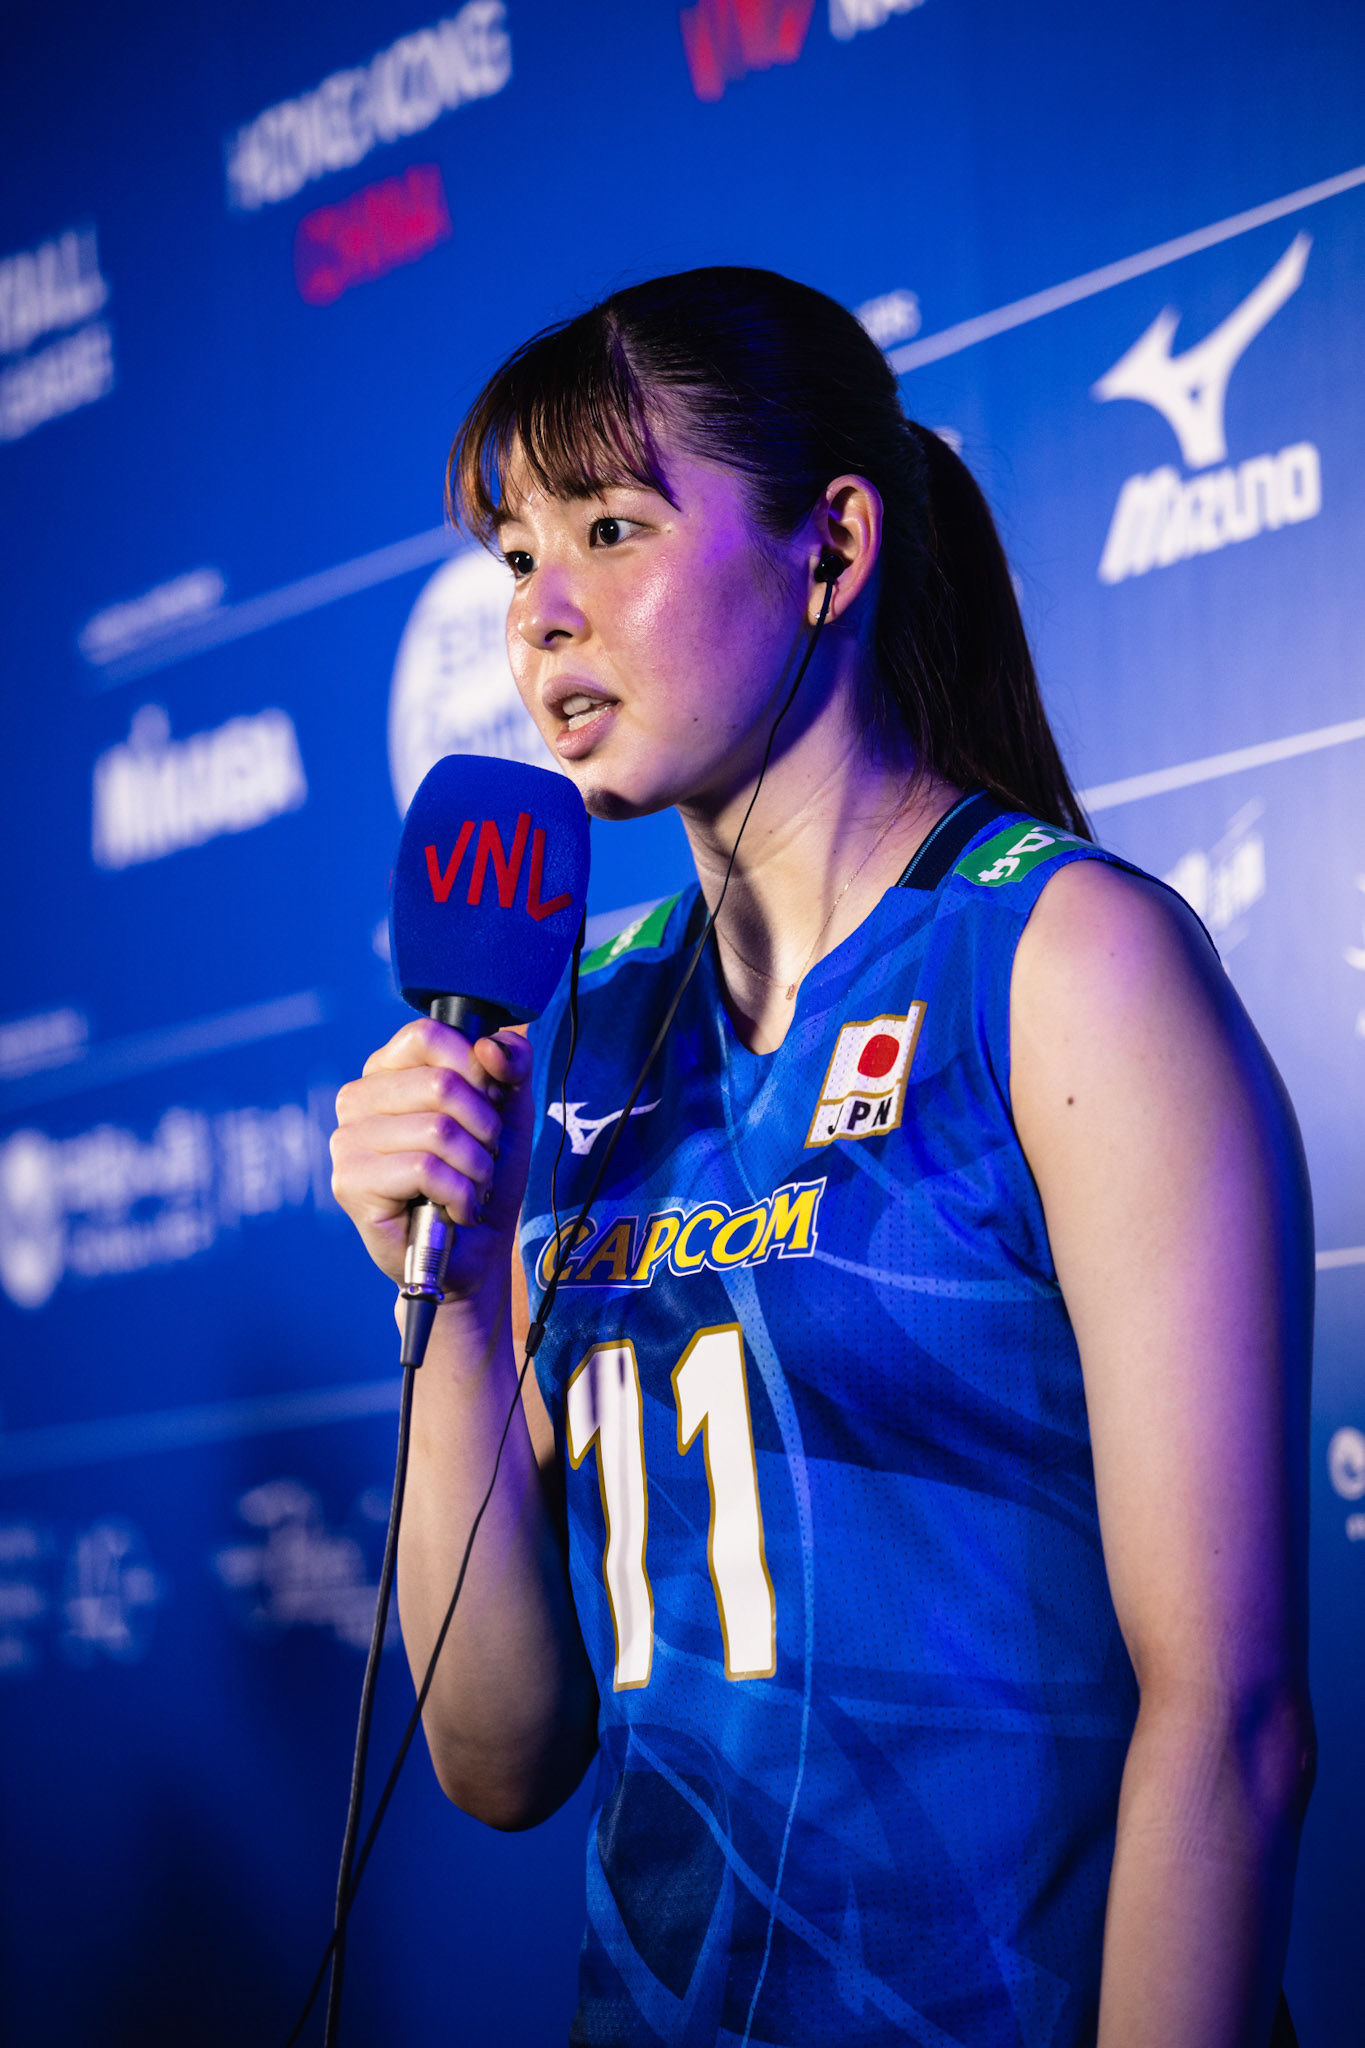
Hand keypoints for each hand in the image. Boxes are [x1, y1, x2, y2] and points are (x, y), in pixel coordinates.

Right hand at [330, 1017, 534, 1302]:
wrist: (475, 1252)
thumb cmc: (483, 1175)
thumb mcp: (510, 1109)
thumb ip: (511, 1064)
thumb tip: (489, 1046)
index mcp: (388, 1071)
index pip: (429, 1034)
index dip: (476, 1070)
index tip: (489, 1107)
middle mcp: (357, 1099)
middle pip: (441, 1084)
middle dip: (484, 1129)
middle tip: (483, 1160)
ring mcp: (347, 1141)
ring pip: (438, 1130)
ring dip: (477, 1168)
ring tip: (472, 1188)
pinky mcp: (350, 1183)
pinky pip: (425, 1171)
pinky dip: (461, 1195)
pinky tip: (456, 1211)